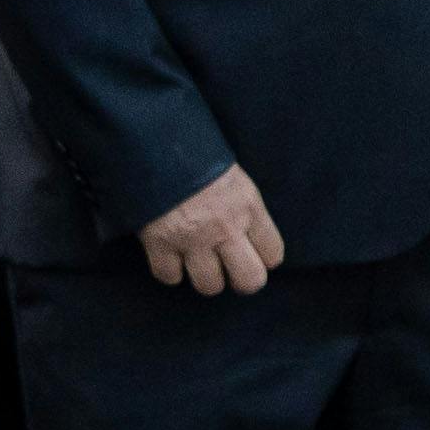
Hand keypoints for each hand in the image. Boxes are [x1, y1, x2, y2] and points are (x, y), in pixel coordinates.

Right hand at [141, 164, 285, 295]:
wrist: (155, 143)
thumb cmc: (198, 157)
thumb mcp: (236, 180)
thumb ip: (246, 211)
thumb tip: (250, 242)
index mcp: (249, 208)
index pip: (274, 254)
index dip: (264, 259)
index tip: (254, 255)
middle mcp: (226, 228)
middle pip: (249, 281)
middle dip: (242, 281)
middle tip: (231, 271)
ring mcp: (192, 239)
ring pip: (209, 286)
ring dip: (205, 278)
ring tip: (199, 264)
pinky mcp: (159, 243)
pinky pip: (169, 277)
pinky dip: (169, 271)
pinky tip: (171, 258)